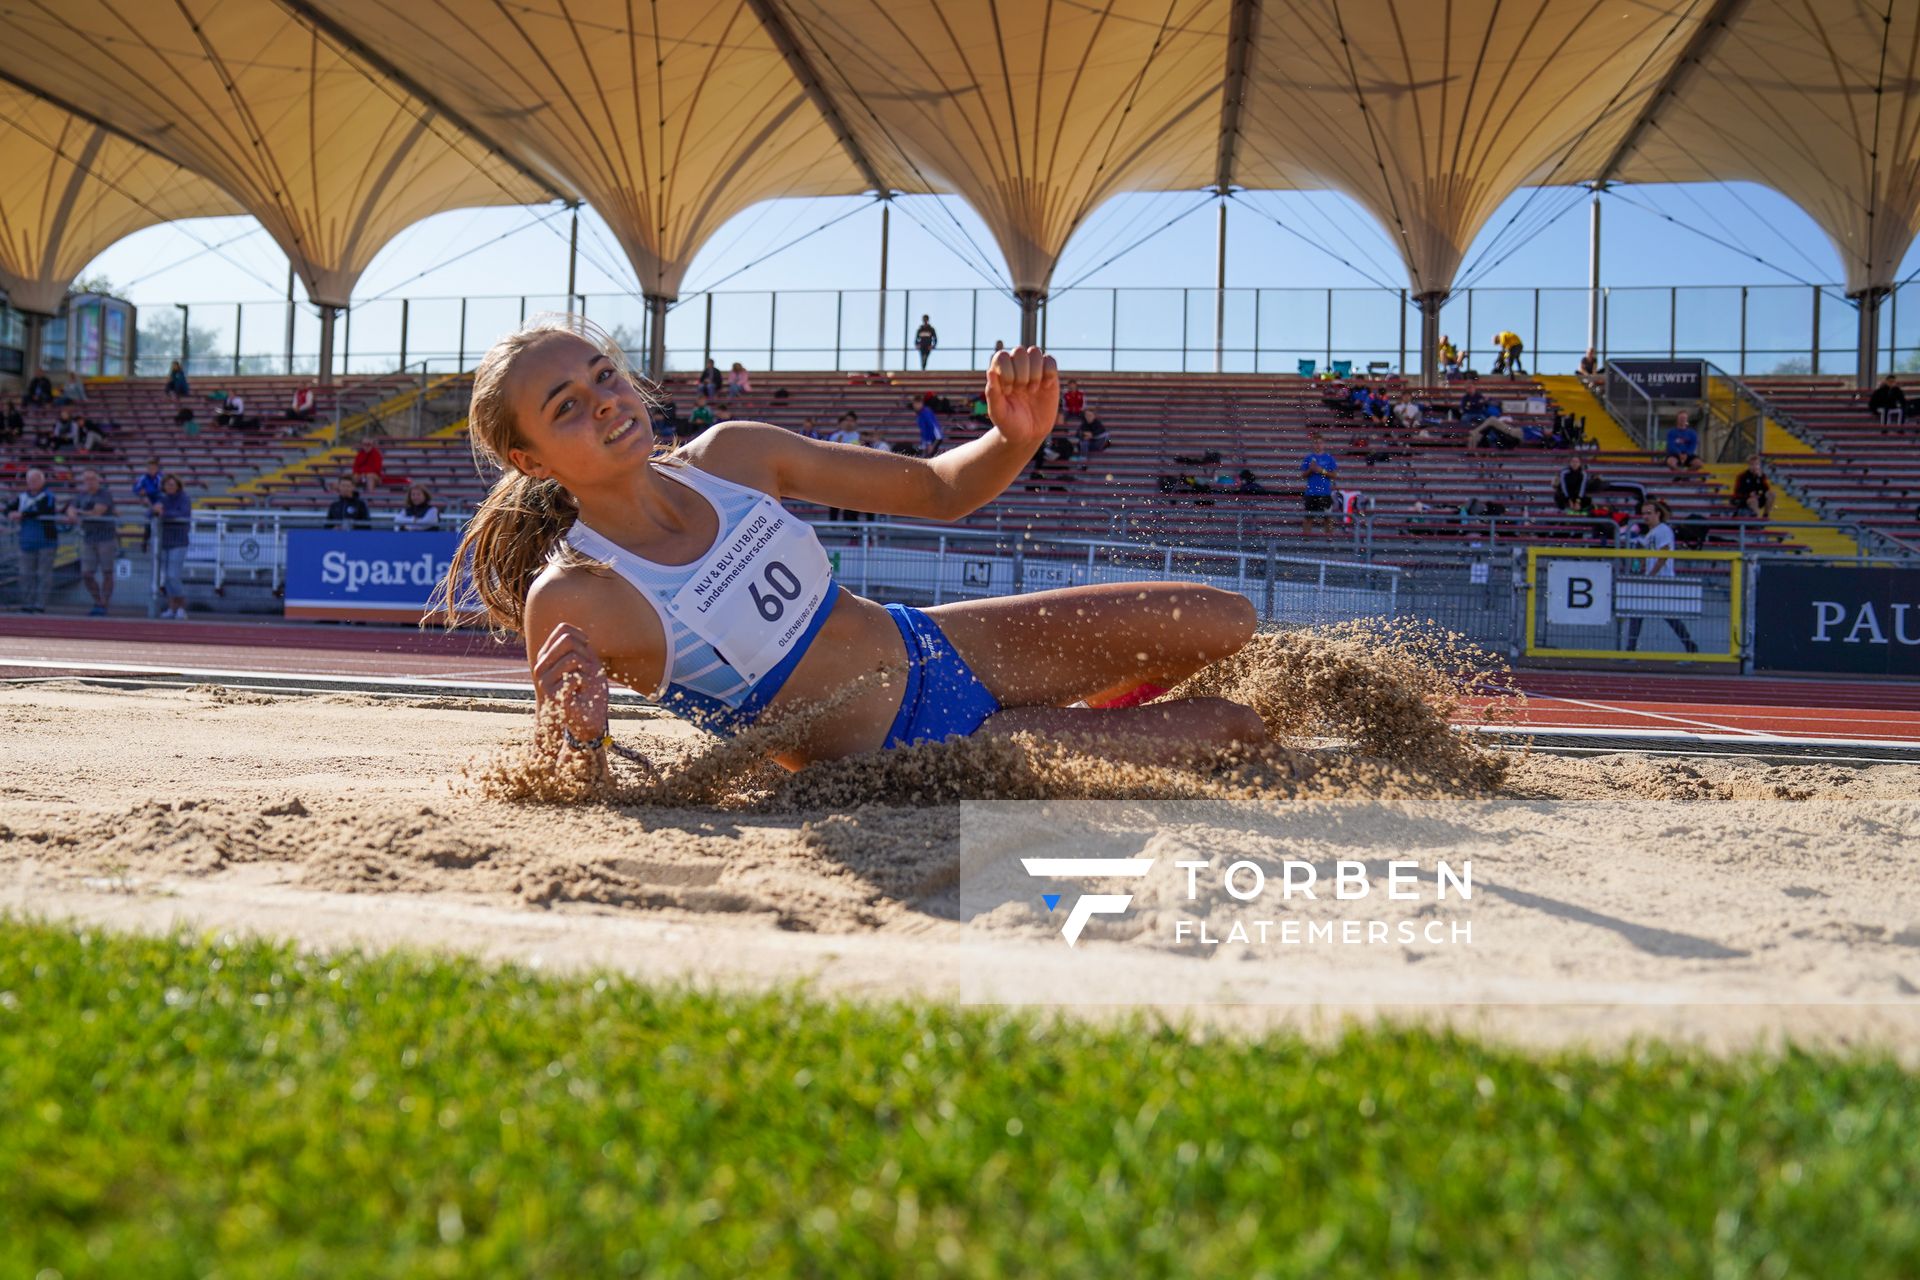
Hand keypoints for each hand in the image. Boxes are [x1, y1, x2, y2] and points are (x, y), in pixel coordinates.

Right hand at [533, 622, 608, 743]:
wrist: (591, 717)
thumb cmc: (591, 688)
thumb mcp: (588, 661)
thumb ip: (579, 646)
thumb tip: (569, 631)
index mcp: (548, 655)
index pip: (563, 629)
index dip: (582, 638)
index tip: (588, 654)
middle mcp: (541, 665)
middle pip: (567, 639)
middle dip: (586, 654)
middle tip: (588, 671)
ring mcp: (543, 679)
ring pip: (573, 657)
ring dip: (588, 671)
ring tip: (585, 684)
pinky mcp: (550, 693)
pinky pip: (576, 676)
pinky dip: (587, 684)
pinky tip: (582, 694)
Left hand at [984, 346, 1058, 450]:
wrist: (1028, 435)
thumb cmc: (1009, 424)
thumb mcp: (998, 413)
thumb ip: (992, 393)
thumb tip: (990, 372)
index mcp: (1000, 373)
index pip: (1001, 356)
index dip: (1007, 371)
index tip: (1008, 391)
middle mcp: (1016, 368)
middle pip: (1019, 351)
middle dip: (1021, 371)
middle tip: (1021, 391)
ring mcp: (1033, 370)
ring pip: (1035, 351)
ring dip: (1035, 371)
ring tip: (1033, 390)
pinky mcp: (1049, 376)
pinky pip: (1050, 360)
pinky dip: (1049, 372)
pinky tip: (1045, 387)